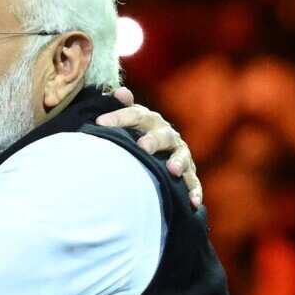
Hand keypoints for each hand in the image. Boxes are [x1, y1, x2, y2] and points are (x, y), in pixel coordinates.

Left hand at [98, 87, 202, 208]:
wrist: (156, 149)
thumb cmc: (136, 133)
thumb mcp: (129, 120)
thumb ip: (124, 108)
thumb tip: (119, 92)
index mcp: (150, 120)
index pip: (135, 115)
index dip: (119, 117)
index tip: (100, 123)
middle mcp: (167, 134)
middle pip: (162, 135)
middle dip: (153, 140)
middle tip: (142, 147)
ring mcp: (179, 153)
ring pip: (181, 156)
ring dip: (178, 162)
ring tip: (172, 170)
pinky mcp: (188, 173)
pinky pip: (193, 181)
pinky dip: (194, 191)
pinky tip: (193, 202)